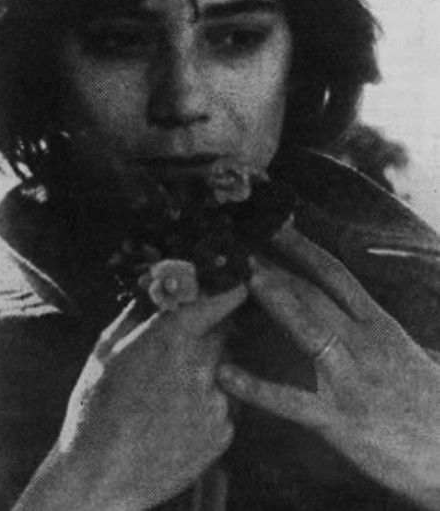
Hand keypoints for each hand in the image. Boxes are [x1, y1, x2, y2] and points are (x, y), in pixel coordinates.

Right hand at [14, 283, 246, 510]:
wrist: (97, 476)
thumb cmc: (93, 409)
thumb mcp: (105, 350)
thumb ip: (137, 315)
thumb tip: (153, 292)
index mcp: (173, 337)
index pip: (218, 302)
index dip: (229, 292)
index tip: (238, 287)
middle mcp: (202, 365)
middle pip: (222, 336)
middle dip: (209, 337)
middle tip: (183, 351)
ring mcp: (215, 401)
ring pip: (223, 373)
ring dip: (207, 375)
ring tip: (170, 397)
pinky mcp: (222, 433)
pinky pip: (222, 407)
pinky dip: (206, 408)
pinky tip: (176, 421)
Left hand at [218, 225, 439, 509]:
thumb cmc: (426, 404)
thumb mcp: (399, 352)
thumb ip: (364, 327)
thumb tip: (332, 305)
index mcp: (379, 326)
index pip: (337, 275)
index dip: (304, 247)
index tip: (275, 224)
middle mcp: (366, 345)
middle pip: (317, 295)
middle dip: (279, 268)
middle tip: (242, 245)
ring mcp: (353, 381)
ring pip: (312, 333)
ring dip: (279, 304)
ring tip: (246, 280)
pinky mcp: (342, 421)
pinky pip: (293, 402)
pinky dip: (257, 388)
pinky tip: (226, 375)